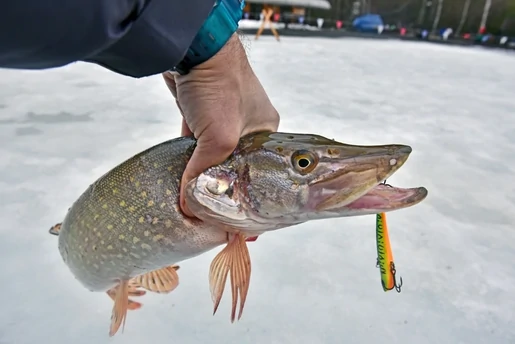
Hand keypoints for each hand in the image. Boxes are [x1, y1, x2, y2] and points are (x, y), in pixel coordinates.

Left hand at [163, 33, 279, 216]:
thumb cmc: (221, 87)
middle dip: (224, 189)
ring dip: (203, 174)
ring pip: (212, 156)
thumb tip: (188, 203)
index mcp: (265, 132)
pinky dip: (188, 159)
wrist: (194, 48)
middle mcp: (247, 127)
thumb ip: (205, 173)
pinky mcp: (198, 113)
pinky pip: (194, 145)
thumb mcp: (220, 138)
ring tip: (197, 202)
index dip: (247, 199)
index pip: (258, 174)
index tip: (239, 223)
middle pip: (234, 167)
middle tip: (214, 216)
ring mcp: (222, 119)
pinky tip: (181, 177)